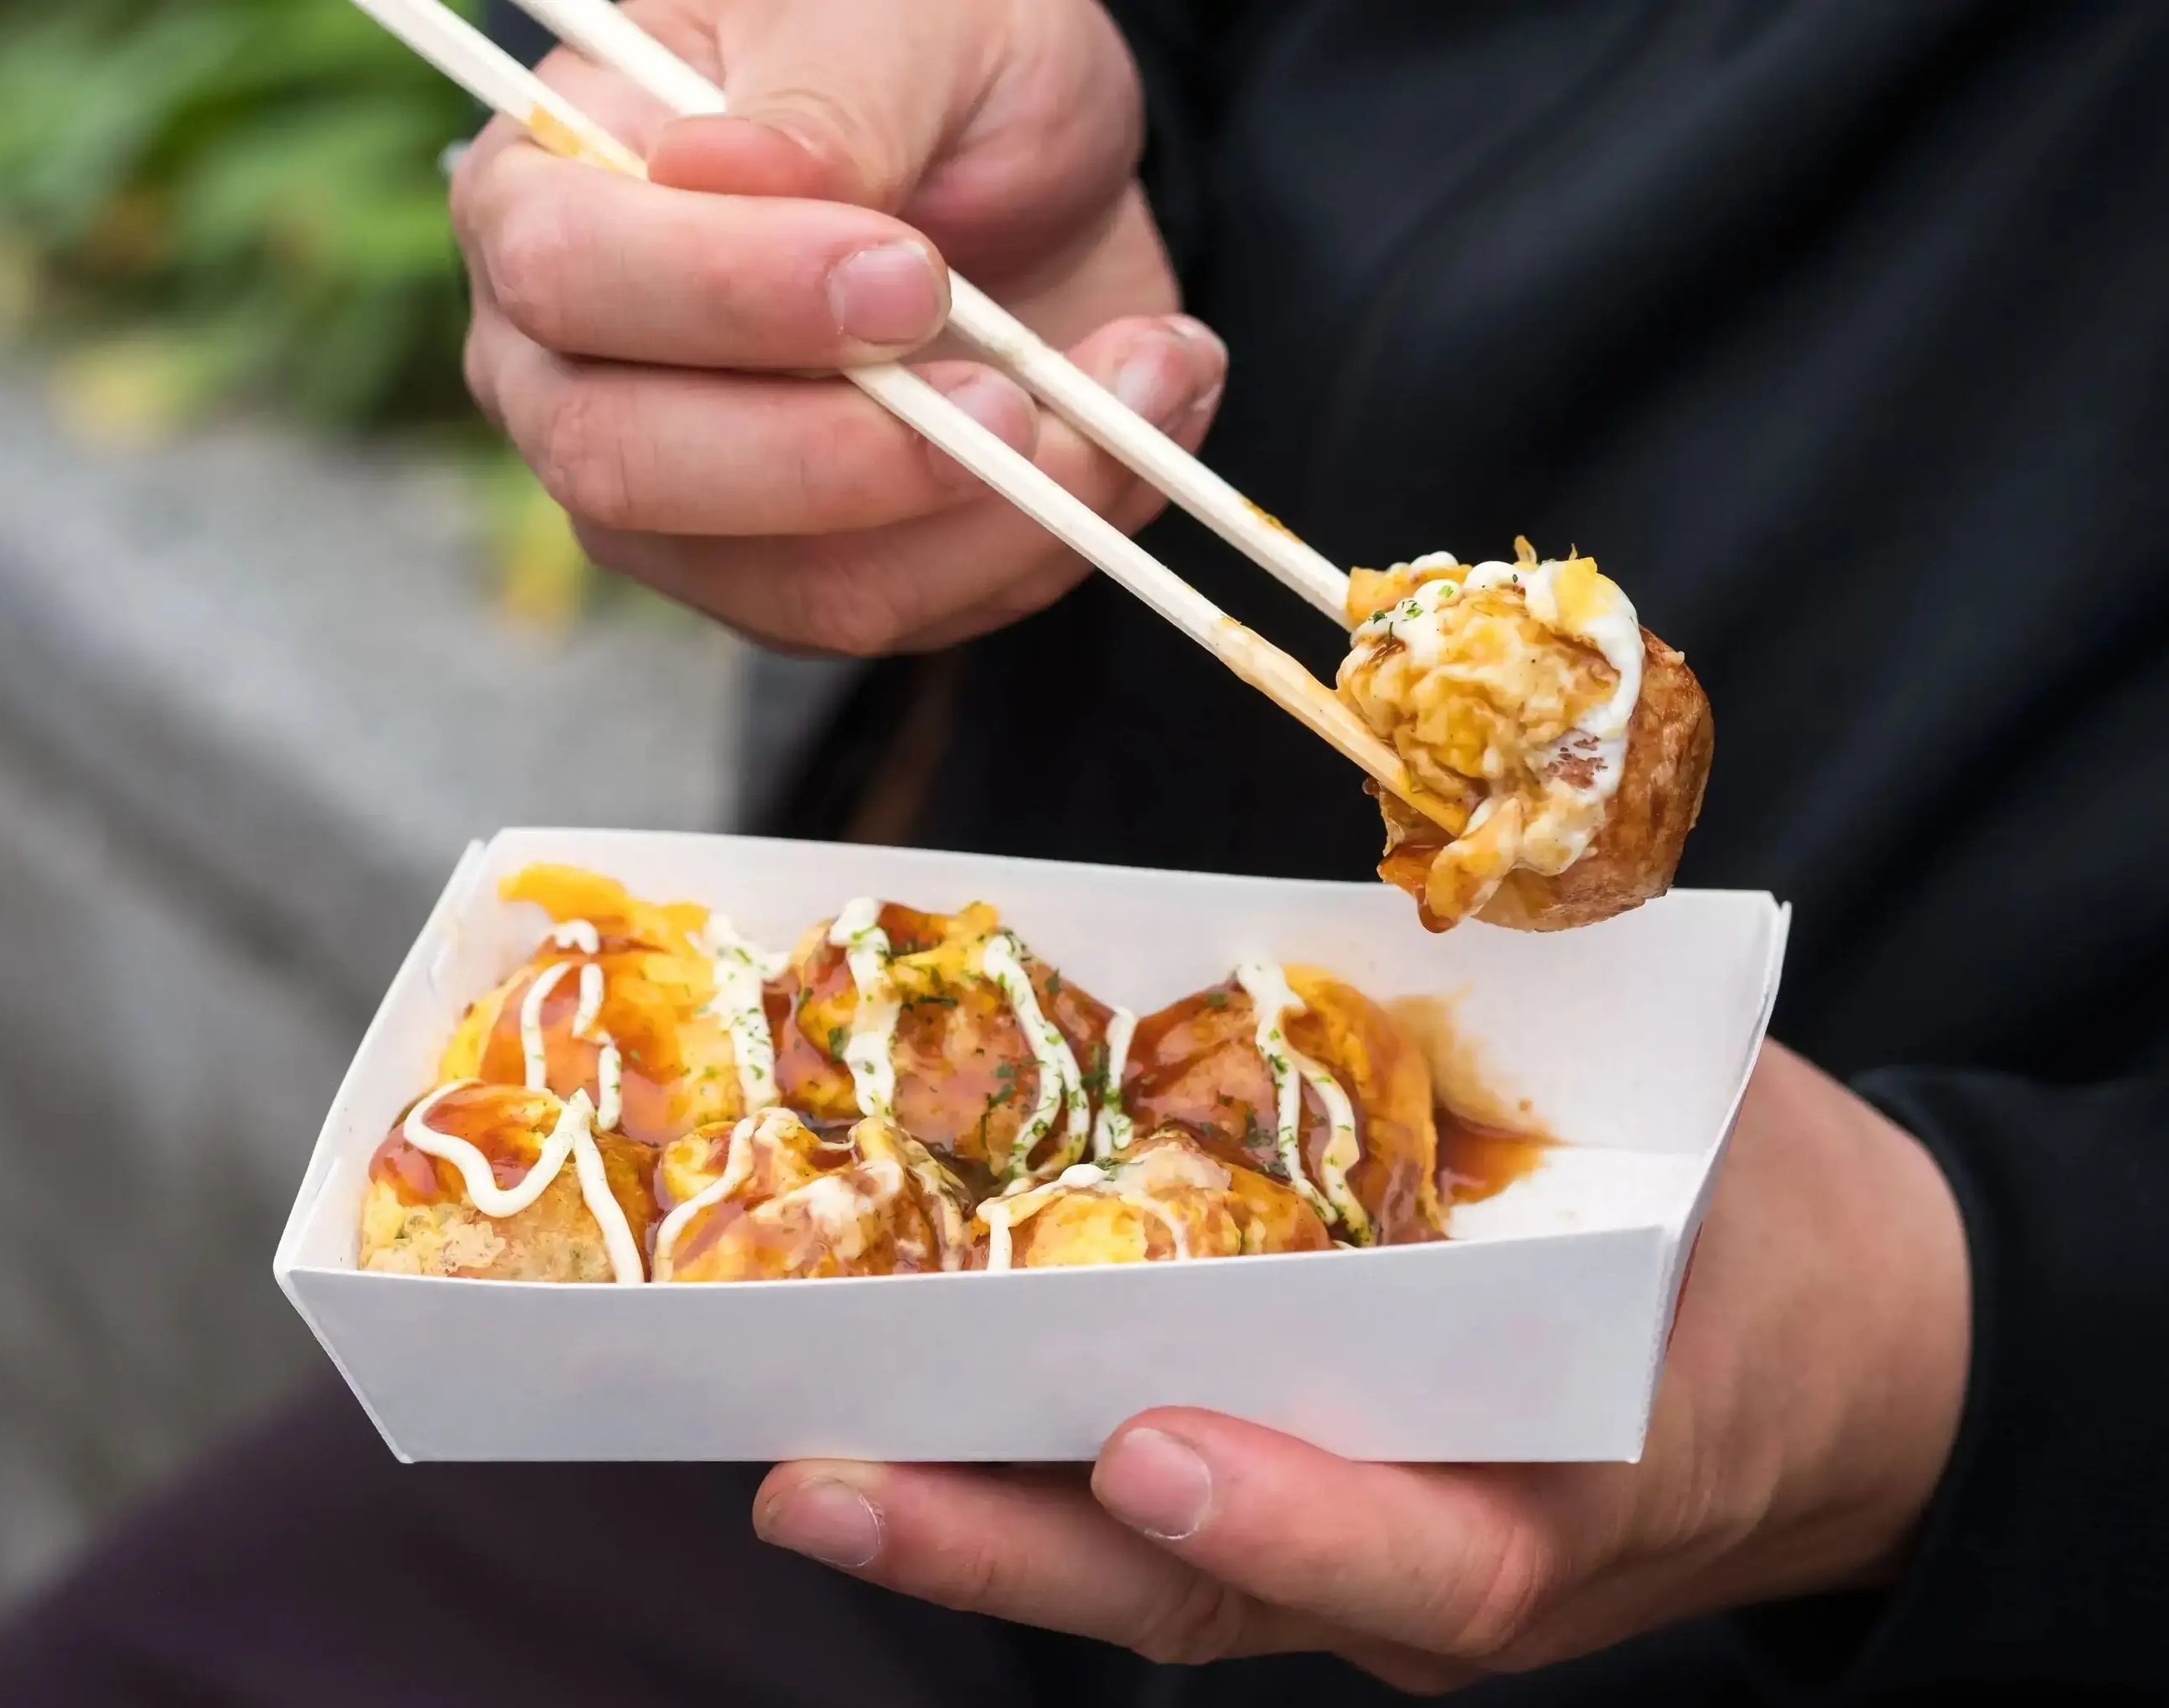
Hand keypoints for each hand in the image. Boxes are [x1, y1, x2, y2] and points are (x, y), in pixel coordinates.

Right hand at [449, 0, 1227, 655]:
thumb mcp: (895, 18)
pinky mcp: (793, 578)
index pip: (569, 275)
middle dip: (845, 456)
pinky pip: (903, 613)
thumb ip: (826, 99)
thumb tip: (730, 174)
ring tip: (1131, 390)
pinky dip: (1044, 542)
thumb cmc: (919, 47)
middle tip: (1010, 399)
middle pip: (631, 466)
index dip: (733, 296)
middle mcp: (571, 367)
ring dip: (990, 517)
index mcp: (546, 190)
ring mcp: (676, 497)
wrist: (1025, 142)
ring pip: (791, 584)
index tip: (906, 273)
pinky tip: (1130, 432)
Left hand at [752, 1044, 1971, 1691]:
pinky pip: (1153, 1519)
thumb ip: (1535, 1104)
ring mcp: (1362, 1556)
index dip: (1287, 1520)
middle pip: (1213, 1593)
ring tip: (800, 1460)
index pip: (1428, 1559)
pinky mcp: (1304, 1508)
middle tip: (829, 1486)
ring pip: (1150, 1575)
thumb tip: (1335, 970)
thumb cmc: (1772, 1229)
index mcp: (1581, 1491)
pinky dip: (1026, 1473)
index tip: (1148, 1451)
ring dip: (973, 1522)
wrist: (1841, 1351)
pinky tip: (892, 1405)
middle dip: (1012, 1550)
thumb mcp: (1711, 1151)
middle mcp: (1446, 1559)